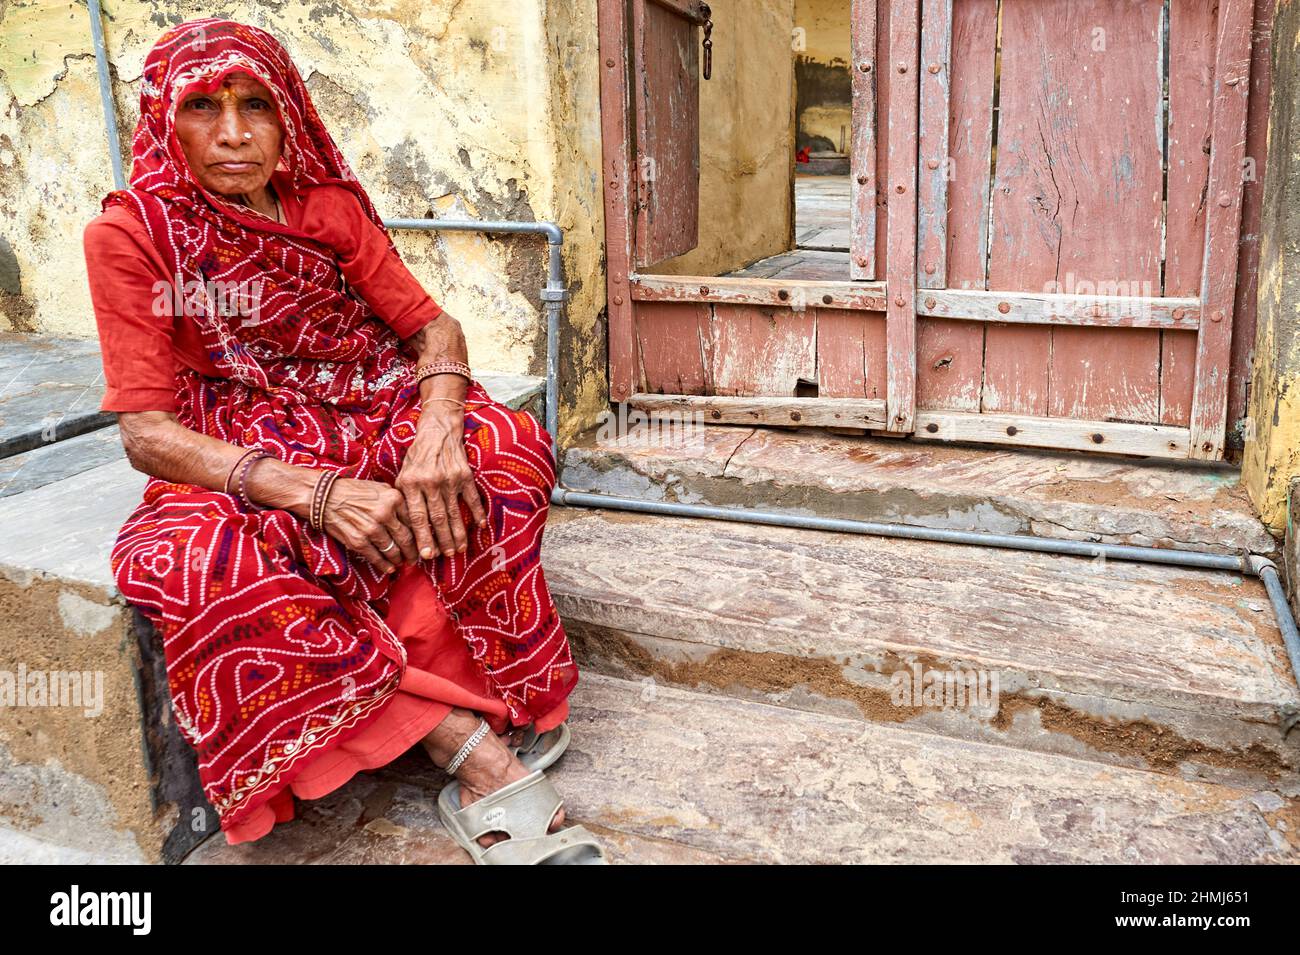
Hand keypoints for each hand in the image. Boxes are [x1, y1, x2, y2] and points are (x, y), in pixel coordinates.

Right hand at [320, 477, 418, 573]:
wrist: (324, 497)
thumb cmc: (354, 491)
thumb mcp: (381, 489)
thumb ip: (399, 502)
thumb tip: (416, 521)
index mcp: (394, 498)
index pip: (415, 522)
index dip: (423, 536)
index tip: (425, 543)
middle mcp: (385, 513)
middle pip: (407, 539)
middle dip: (414, 552)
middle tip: (417, 558)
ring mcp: (372, 529)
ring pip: (393, 551)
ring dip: (400, 560)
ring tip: (403, 562)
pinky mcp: (358, 541)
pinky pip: (376, 558)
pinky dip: (385, 565)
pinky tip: (389, 568)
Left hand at [395, 405, 486, 558]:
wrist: (438, 430)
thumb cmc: (417, 456)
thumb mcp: (403, 473)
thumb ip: (404, 498)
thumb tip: (407, 528)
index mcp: (411, 483)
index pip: (417, 517)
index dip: (422, 538)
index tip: (426, 555)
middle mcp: (430, 482)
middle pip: (437, 519)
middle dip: (442, 540)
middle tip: (446, 556)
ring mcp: (449, 479)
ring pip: (454, 512)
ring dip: (458, 533)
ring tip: (459, 549)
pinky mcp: (465, 475)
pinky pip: (472, 498)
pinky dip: (477, 513)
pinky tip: (480, 526)